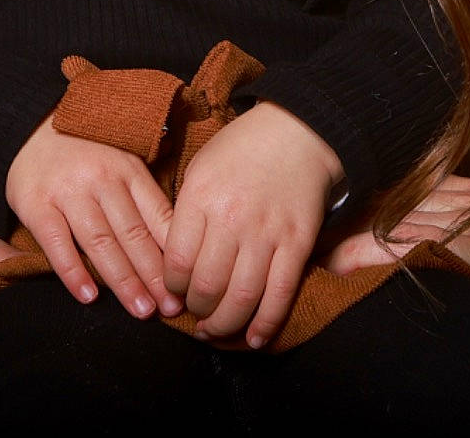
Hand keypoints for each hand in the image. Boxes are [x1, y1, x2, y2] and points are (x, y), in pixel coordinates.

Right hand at [6, 114, 175, 318]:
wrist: (30, 126)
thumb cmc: (85, 154)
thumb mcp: (121, 164)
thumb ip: (143, 198)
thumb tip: (177, 247)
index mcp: (128, 170)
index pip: (157, 217)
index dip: (173, 255)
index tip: (186, 286)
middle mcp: (101, 178)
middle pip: (133, 234)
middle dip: (154, 276)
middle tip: (169, 309)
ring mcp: (68, 190)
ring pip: (100, 242)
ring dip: (122, 280)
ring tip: (140, 309)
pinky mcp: (36, 203)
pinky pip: (57, 242)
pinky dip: (73, 271)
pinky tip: (88, 296)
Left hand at [162, 101, 340, 348]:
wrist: (296, 131)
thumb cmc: (241, 150)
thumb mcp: (200, 168)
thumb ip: (186, 212)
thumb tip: (173, 259)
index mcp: (200, 197)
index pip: (177, 262)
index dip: (172, 288)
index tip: (174, 293)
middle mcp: (231, 219)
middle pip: (207, 286)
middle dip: (196, 310)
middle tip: (195, 314)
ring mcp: (267, 233)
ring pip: (242, 297)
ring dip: (225, 324)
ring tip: (215, 330)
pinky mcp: (297, 243)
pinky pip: (280, 293)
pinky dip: (266, 323)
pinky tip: (255, 339)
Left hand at [326, 174, 469, 334]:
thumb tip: (428, 249)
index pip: (418, 190)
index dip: (377, 206)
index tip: (341, 223)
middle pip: (404, 200)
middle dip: (360, 218)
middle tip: (318, 236)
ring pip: (405, 219)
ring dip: (360, 236)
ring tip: (323, 253)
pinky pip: (422, 242)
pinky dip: (382, 251)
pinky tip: (352, 262)